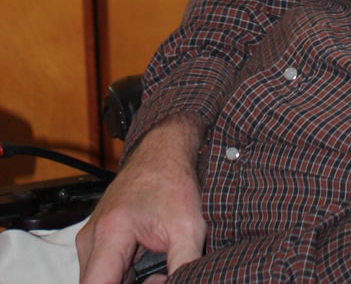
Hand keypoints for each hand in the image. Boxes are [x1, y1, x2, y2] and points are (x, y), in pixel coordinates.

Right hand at [76, 119, 205, 283]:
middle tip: (158, 277)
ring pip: (98, 282)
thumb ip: (183, 266)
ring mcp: (88, 241)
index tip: (150, 282)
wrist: (161, 153)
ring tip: (155, 272)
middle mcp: (90, 240)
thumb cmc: (172, 184)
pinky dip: (122, 278)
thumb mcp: (188, 228)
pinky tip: (146, 267)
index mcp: (110, 234)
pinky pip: (101, 273)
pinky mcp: (93, 242)